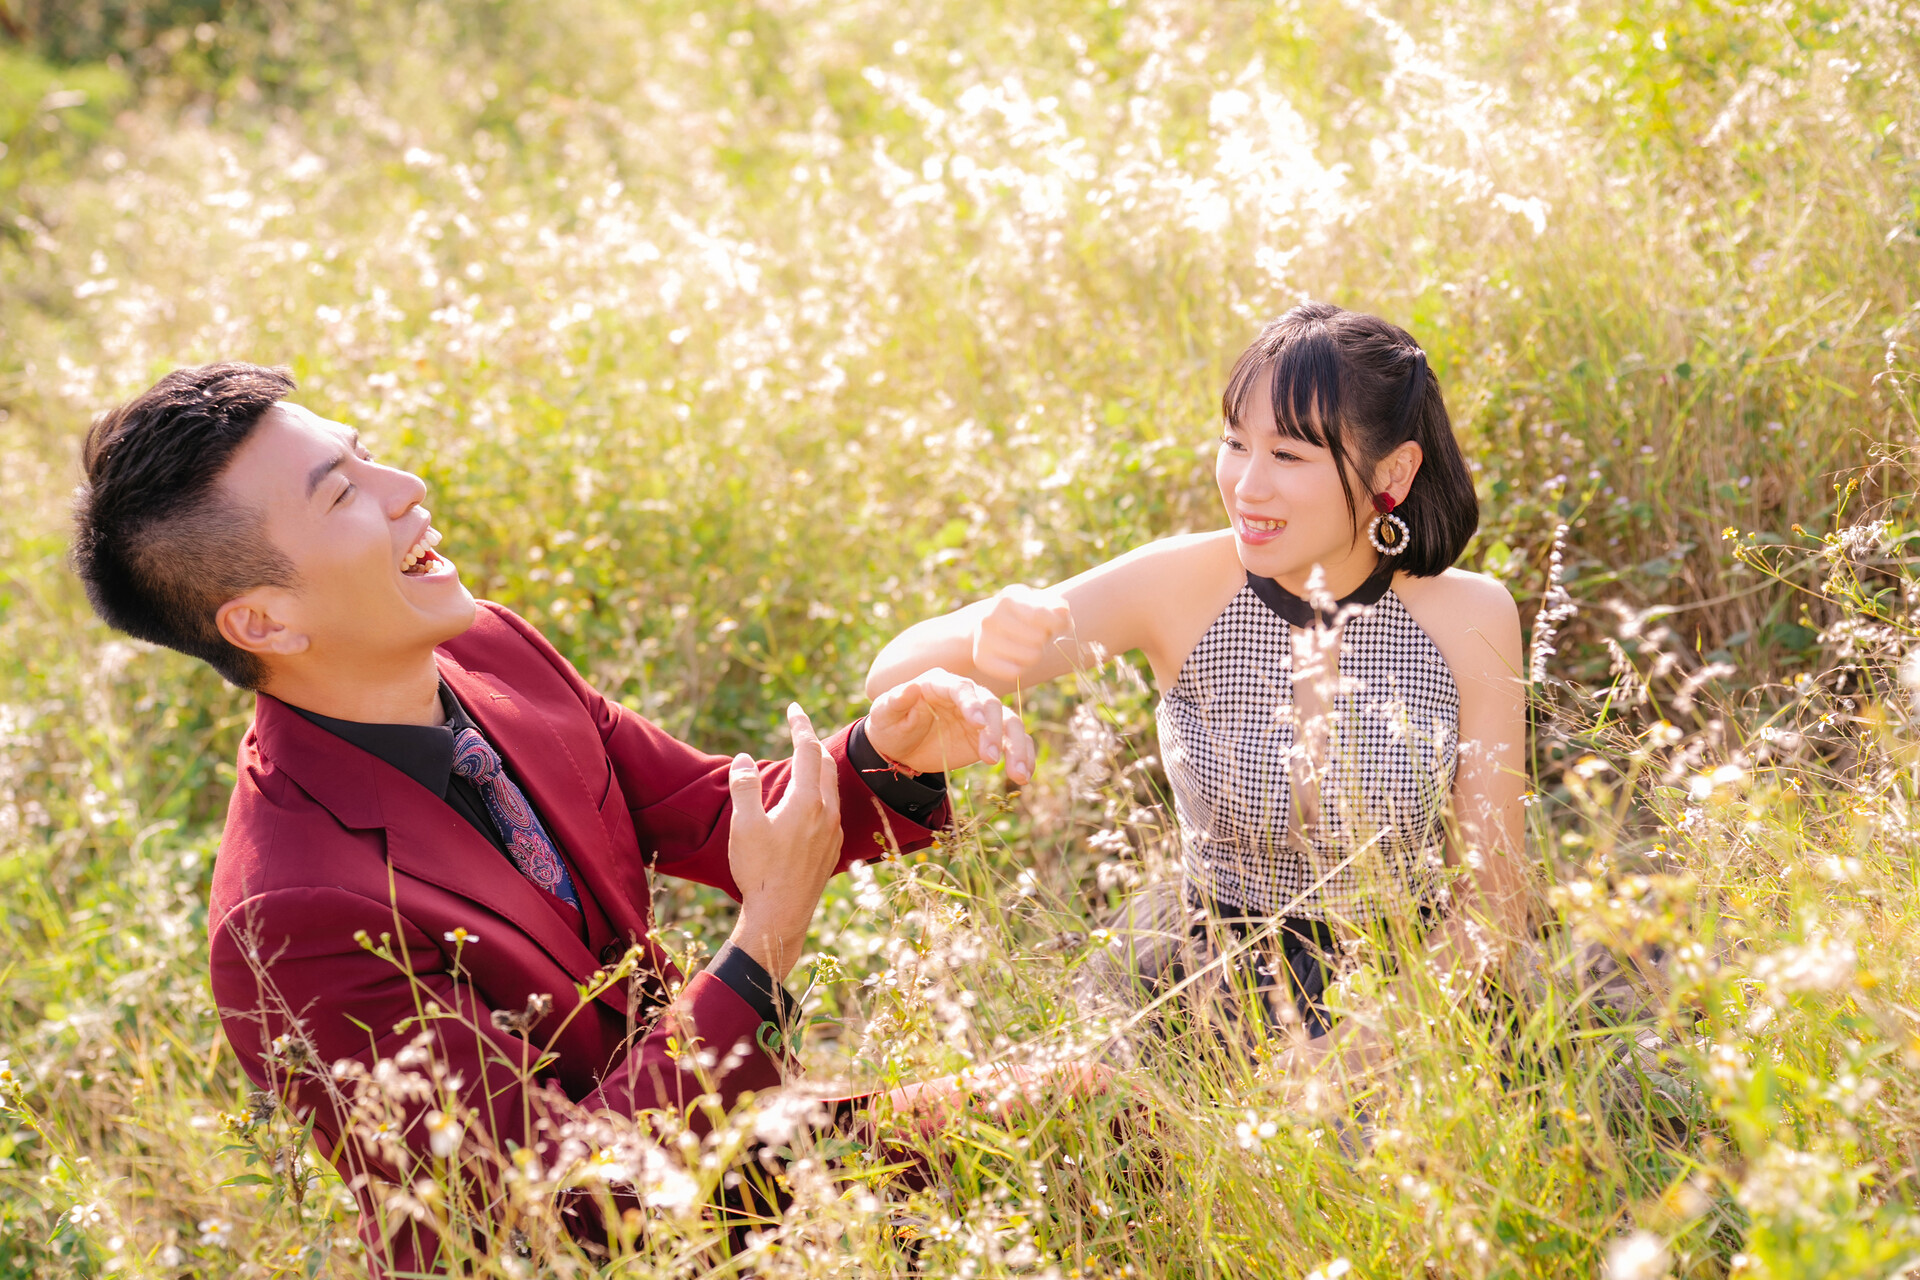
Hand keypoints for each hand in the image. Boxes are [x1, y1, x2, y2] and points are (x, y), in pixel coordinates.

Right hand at [725, 703, 842, 981]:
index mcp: (806, 801)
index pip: (807, 750)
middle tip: (798, 730)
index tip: (794, 708)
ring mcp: (832, 832)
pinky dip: (820, 793)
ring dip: (818, 768)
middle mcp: (826, 812)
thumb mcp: (745, 825)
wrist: (782, 915)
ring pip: (831, 788)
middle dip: (811, 743)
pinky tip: (808, 803)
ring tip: (805, 761)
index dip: (800, 726)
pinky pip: (831, 809)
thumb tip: (743, 758)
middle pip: (824, 765)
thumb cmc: (760, 870)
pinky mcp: (832, 849)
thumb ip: (745, 787)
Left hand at [866, 668, 1037, 783]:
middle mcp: (966, 696)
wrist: (900, 747)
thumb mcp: (884, 714)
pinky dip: (1023, 755)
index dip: (972, 704)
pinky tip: (1024, 775)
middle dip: (995, 731)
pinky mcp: (990, 737)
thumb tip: (910, 688)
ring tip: (1018, 774)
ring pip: (1009, 723)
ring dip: (1017, 747)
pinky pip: (1013, 742)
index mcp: (940, 683)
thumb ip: (896, 701)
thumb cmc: (890, 724)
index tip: (977, 724)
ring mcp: (981, 716)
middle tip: (990, 758)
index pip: (962, 688)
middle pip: (991, 705)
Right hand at [972, 584, 1073, 684]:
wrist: (990, 625)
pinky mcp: (981, 660)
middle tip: (1036, 634)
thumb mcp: (1040, 602)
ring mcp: (983, 639)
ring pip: (1029, 657)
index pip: (1040, 614)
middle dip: (1044, 639)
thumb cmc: (1024, 613)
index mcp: (1007, 598)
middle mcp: (990, 617)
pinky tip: (1017, 657)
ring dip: (1036, 654)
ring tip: (1027, 645)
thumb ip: (1056, 606)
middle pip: (1038, 638)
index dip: (1058, 623)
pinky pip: (1014, 673)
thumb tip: (1063, 612)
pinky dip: (1022, 668)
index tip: (1062, 625)